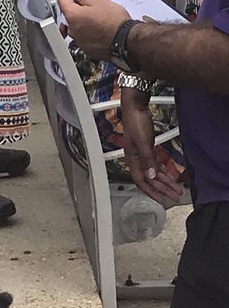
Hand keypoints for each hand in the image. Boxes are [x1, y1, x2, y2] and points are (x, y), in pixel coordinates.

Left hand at [58, 0, 129, 59]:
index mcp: (73, 16)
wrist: (127, 42)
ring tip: (98, 16)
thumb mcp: (99, 2)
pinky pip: (85, 37)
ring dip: (83, 21)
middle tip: (89, 3)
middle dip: (77, 8)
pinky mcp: (88, 49)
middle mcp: (73, 30)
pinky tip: (100, 28)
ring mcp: (80, 41)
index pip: (62, 0)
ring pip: (77, 26)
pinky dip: (89, 32)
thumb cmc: (115, 22)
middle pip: (69, 14)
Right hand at [120, 87, 182, 202]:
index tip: (162, 200)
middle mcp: (137, 159)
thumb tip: (151, 176)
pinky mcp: (147, 148)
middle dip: (162, 188)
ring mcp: (142, 153)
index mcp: (132, 159)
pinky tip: (169, 174)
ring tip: (176, 188)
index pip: (141, 181)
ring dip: (165, 181)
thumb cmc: (135, 123)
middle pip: (150, 179)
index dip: (151, 192)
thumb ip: (147, 160)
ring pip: (154, 172)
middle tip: (174, 196)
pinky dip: (163, 170)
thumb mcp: (142, 142)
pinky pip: (156, 164)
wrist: (136, 108)